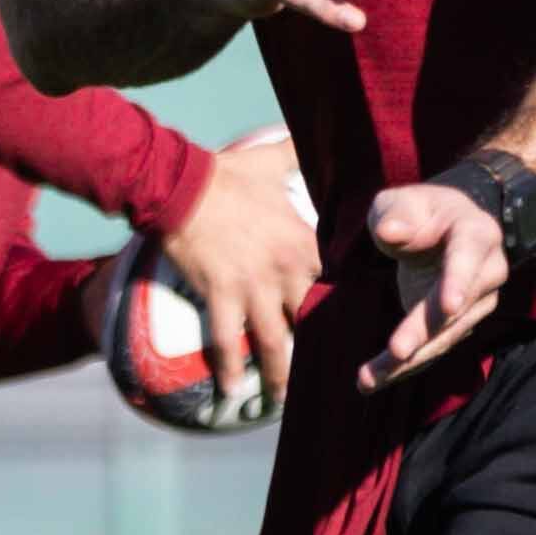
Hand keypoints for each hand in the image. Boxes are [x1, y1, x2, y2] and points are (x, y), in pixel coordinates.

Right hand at [156, 133, 321, 414]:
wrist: (180, 185)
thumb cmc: (227, 173)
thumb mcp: (272, 160)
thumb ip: (299, 154)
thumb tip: (317, 135)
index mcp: (303, 241)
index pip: (335, 281)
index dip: (345, 306)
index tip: (355, 327)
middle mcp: (285, 270)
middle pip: (311, 319)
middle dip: (319, 348)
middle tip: (328, 375)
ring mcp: (253, 286)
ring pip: (275, 341)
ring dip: (279, 374)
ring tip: (283, 398)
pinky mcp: (220, 295)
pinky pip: (227, 340)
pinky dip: (227, 368)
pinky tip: (228, 391)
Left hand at [361, 181, 509, 386]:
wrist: (444, 228)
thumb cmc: (421, 212)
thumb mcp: (402, 201)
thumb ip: (397, 213)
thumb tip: (390, 232)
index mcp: (476, 234)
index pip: (468, 259)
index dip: (458, 283)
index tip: (447, 306)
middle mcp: (486, 273)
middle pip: (457, 309)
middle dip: (426, 332)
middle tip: (396, 352)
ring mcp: (476, 304)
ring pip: (445, 337)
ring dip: (410, 360)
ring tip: (369, 379)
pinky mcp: (457, 326)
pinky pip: (433, 349)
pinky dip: (404, 367)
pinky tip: (372, 381)